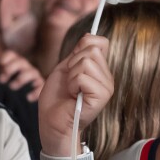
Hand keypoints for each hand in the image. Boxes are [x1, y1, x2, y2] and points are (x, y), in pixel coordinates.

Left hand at [0, 49, 43, 100]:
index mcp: (14, 62)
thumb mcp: (1, 76)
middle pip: (21, 62)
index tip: (0, 63)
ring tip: (11, 87)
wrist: (24, 94)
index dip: (5, 57)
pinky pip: (41, 86)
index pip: (11, 55)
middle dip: (11, 69)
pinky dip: (36, 91)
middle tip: (0, 80)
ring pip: (32, 72)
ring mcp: (33, 75)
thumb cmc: (8, 83)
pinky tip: (28, 98)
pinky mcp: (40, 85)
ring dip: (21, 79)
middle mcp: (25, 66)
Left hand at [38, 35, 112, 155]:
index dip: (83, 46)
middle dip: (72, 63)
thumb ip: (77, 53)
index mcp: (99, 69)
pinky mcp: (102, 96)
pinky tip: (73, 96)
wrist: (52, 123)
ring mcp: (106, 87)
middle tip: (70, 82)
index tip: (72, 64)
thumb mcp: (64, 69)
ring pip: (86, 62)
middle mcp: (107, 77)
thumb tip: (89, 35)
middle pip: (91, 50)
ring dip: (71, 75)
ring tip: (71, 90)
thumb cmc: (56, 99)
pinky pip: (83, 76)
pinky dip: (72, 84)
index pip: (100, 42)